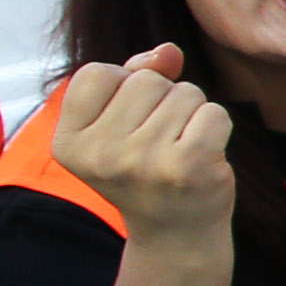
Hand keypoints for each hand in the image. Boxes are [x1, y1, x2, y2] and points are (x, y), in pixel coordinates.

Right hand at [48, 46, 235, 252]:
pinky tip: (203, 157)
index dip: (122, 86)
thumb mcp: (122, 124)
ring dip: (191, 114)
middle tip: (159, 143)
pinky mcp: (187, 166)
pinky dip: (216, 127)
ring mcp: (143, 162)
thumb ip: (135, 77)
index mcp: (68, 142)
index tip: (126, 124)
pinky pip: (214, 113)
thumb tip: (168, 51)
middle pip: (146, 80)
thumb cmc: (146, 169)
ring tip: (179, 150)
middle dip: (163, 99)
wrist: (176, 234)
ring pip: (185, 93)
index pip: (97, 72)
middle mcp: (99, 154)